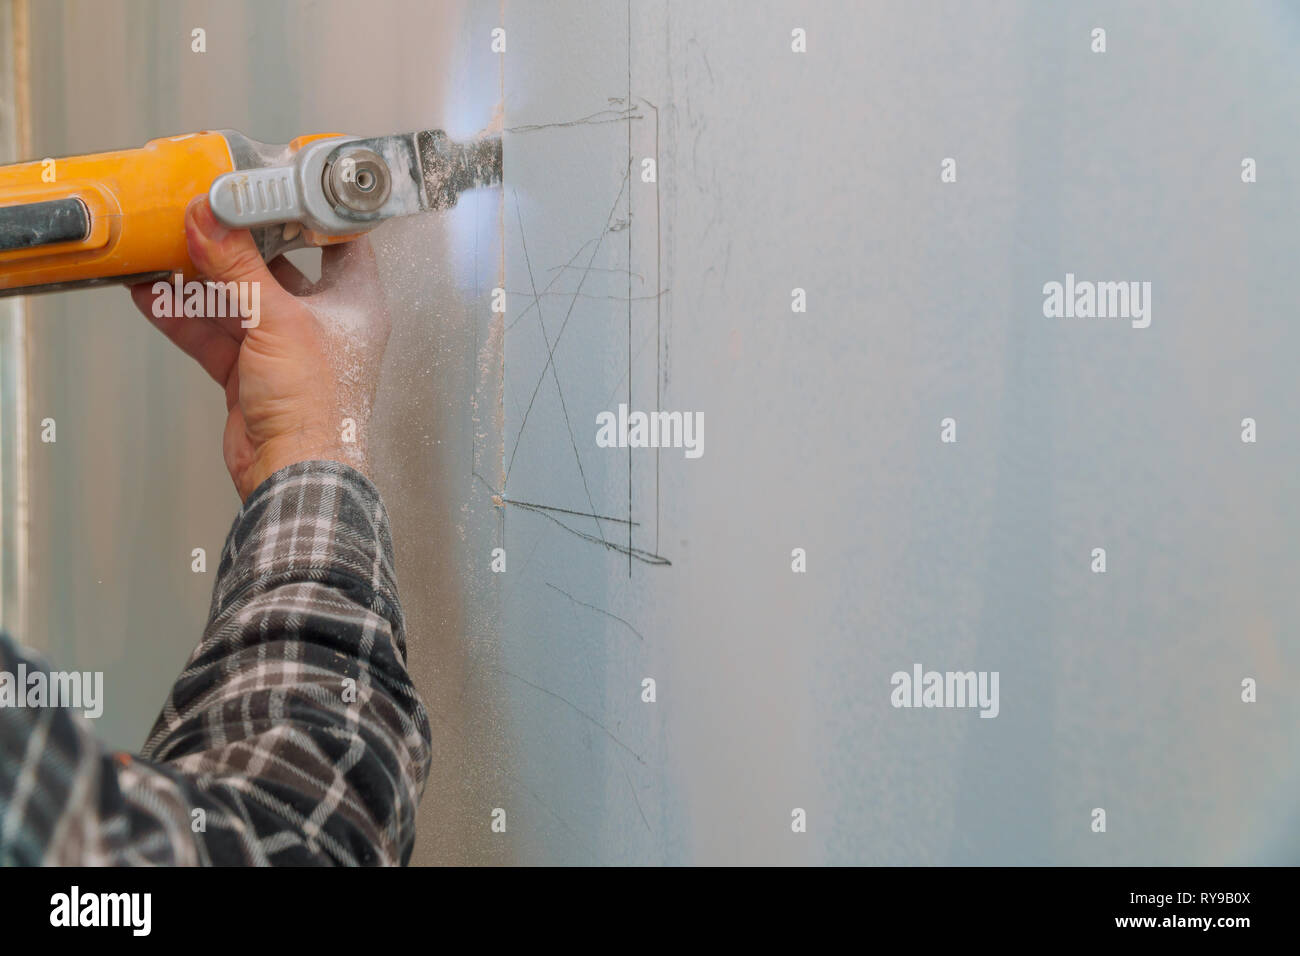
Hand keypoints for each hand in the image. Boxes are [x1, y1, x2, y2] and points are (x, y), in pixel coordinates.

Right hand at [131, 197, 390, 500]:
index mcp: (356, 301)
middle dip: (236, 244)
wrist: (294, 472)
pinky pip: (215, 333)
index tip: (273, 182)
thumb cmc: (317, 407)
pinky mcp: (252, 372)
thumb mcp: (278, 319)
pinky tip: (153, 294)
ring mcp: (287, 346)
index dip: (309, 211)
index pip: (339, 240)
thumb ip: (238, 267)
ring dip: (200, 279)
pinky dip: (185, 315)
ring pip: (238, 299)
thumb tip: (210, 218)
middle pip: (277, 266)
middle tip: (201, 213)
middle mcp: (325, 321)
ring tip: (164, 249)